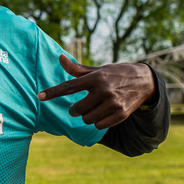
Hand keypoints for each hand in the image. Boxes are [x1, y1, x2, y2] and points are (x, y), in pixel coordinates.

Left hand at [37, 55, 156, 129]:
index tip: (40, 96)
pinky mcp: (120, 114)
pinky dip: (97, 122)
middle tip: (80, 106)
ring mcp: (113, 103)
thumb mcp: (98, 70)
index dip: (53, 92)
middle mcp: (104, 90)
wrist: (144, 81)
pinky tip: (103, 113)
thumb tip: (60, 58)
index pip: (69, 86)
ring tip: (95, 108)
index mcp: (96, 78)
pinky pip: (98, 125)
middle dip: (75, 109)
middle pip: (76, 109)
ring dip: (86, 116)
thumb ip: (77, 69)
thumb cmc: (115, 74)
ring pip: (87, 119)